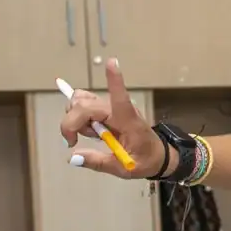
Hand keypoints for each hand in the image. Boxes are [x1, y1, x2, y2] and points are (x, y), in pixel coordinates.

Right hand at [59, 59, 164, 178]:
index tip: (112, 62)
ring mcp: (111, 108)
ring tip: (92, 135)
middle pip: (84, 103)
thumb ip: (98, 162)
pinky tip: (90, 130)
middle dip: (72, 121)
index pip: (121, 97)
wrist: (158, 157)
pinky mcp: (106, 110)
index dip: (115, 80)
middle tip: (74, 141)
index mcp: (128, 122)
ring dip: (77, 118)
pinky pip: (84, 105)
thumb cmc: (145, 160)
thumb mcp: (124, 168)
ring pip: (80, 101)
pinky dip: (79, 116)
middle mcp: (118, 110)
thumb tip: (73, 157)